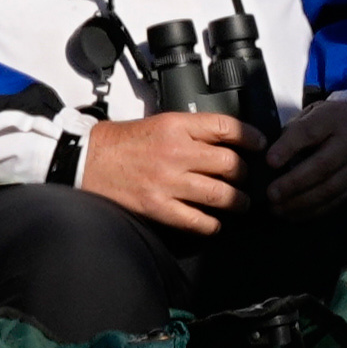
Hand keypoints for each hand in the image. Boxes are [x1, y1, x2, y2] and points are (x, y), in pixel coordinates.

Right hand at [76, 106, 243, 233]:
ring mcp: (168, 182)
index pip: (227, 128)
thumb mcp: (160, 123)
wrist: (86, 160)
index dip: (251, 137)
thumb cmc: (121, 143)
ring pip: (221, 195)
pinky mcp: (159, 207)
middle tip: (246, 179)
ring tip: (240, 204)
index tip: (260, 145)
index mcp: (177, 126)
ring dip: (238, 202)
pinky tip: (215, 222)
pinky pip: (198, 221)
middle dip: (245, 174)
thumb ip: (192, 131)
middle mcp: (176, 152)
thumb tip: (225, 143)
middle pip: (231, 164)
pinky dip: (212, 224)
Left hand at [248, 92, 346, 214]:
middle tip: (271, 194)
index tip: (269, 162)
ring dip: (301, 203)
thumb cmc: (332, 120)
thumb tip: (270, 160)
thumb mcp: (314, 113)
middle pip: (323, 165)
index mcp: (334, 118)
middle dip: (294, 183)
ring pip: (330, 188)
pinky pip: (336, 200)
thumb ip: (294, 132)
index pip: (309, 132)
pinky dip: (314, 210)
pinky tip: (295, 214)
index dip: (289, 147)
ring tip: (278, 209)